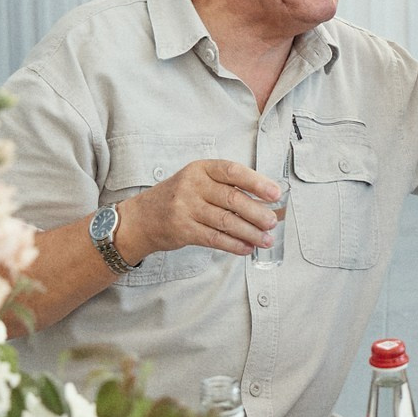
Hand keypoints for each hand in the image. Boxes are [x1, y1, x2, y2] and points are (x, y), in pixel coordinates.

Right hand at [120, 160, 282, 260]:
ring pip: (225, 221)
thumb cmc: (179, 197)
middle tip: (273, 222)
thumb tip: (265, 202)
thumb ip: (226, 187)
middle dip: (257, 212)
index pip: (233, 171)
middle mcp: (192, 185)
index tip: (275, 194)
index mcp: (201, 168)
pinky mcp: (182, 230)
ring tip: (266, 240)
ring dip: (250, 232)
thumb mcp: (198, 181)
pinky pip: (214, 238)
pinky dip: (234, 245)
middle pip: (232, 199)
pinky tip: (247, 248)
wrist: (142, 218)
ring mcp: (185, 208)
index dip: (257, 182)